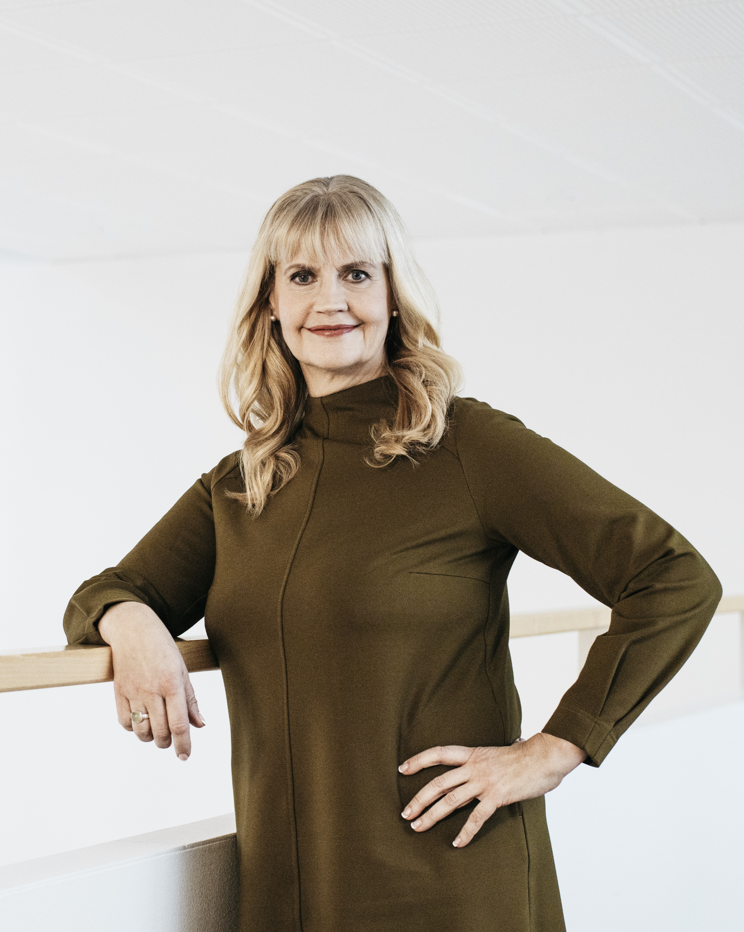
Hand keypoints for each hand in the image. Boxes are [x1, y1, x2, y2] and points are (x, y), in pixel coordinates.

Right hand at [98, 601, 204, 759]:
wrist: (133, 629)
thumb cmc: (162, 648)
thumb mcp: (182, 669)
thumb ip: (190, 699)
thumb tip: (200, 725)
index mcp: (172, 683)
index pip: (179, 724)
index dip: (184, 744)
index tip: (185, 756)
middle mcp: (152, 690)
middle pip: (161, 732)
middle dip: (168, 742)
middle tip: (172, 739)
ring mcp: (133, 692)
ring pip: (142, 732)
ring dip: (151, 738)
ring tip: (157, 731)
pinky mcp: (118, 692)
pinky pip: (124, 723)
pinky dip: (133, 729)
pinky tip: (141, 722)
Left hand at [399, 733, 585, 847]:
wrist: (546, 755)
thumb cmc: (528, 753)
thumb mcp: (501, 750)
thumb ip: (490, 758)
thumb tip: (497, 752)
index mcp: (473, 753)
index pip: (439, 753)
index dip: (419, 760)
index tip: (403, 769)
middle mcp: (474, 766)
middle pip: (438, 782)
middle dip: (419, 799)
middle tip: (405, 813)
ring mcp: (484, 782)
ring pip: (450, 800)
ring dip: (432, 815)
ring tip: (418, 827)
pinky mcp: (497, 797)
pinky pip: (476, 817)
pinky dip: (465, 832)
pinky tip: (457, 843)